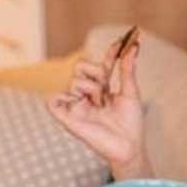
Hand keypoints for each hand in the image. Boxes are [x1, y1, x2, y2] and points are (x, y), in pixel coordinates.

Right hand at [46, 39, 148, 178]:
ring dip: (90, 88)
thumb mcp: (131, 93)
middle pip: (79, 66)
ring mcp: (76, 106)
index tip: (123, 40)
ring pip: (73, 80)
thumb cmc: (131, 124)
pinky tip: (78, 102)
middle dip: (95, 71)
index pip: (101, 64)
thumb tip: (134, 46)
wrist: (130, 146)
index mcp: (102, 89)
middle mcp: (87, 95)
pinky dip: (60, 98)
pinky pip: (52, 101)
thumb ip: (127, 70)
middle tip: (106, 87)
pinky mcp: (68, 118)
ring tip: (100, 104)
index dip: (110, 52)